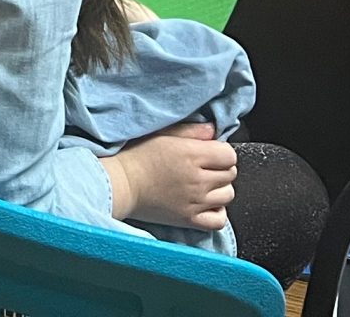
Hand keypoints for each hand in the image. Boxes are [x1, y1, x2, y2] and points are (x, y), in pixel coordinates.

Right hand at [102, 127, 236, 231]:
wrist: (118, 184)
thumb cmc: (135, 155)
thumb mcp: (162, 134)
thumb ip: (191, 130)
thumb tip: (213, 130)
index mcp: (191, 154)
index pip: (229, 155)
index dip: (221, 152)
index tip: (209, 152)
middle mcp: (197, 179)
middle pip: (230, 175)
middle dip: (220, 169)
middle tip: (203, 167)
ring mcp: (195, 202)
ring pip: (228, 195)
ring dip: (219, 189)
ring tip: (202, 185)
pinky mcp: (189, 220)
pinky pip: (219, 220)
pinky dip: (217, 212)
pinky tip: (205, 204)